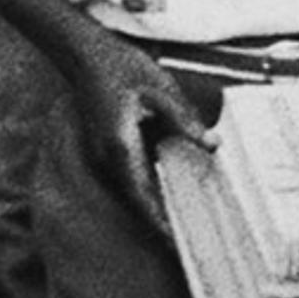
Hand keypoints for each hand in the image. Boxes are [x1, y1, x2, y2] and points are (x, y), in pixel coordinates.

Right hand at [69, 37, 218, 227]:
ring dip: (156, 206)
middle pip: (138, 200)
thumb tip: (213, 145)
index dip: (159, 222)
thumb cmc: (120, 67)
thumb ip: (186, 120)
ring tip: (186, 222)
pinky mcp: (109, 148)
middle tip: (190, 241)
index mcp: (120, 147)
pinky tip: (173, 188)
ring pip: (134, 189)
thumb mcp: (160, 90)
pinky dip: (151, 187)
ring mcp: (106, 154)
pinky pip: (132, 175)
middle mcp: (109, 157)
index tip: (177, 243)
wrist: (85, 54)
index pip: (142, 196)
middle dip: (162, 222)